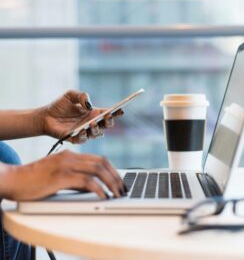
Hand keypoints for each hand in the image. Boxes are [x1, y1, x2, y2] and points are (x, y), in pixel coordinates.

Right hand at [2, 150, 126, 200]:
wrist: (12, 179)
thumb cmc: (34, 180)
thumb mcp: (58, 176)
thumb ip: (76, 178)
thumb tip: (93, 187)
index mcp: (71, 155)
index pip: (99, 159)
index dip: (113, 170)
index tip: (119, 181)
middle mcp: (70, 157)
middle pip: (102, 163)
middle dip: (116, 177)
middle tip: (122, 189)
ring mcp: (65, 165)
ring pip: (97, 170)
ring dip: (111, 183)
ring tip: (117, 194)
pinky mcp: (60, 176)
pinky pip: (86, 181)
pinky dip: (98, 189)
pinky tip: (103, 196)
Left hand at [41, 90, 122, 143]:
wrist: (45, 116)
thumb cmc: (59, 106)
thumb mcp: (71, 95)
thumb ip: (82, 96)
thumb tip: (89, 105)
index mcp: (93, 113)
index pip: (108, 113)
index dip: (116, 112)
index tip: (120, 110)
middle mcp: (91, 123)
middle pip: (106, 125)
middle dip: (109, 121)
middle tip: (108, 116)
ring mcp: (84, 132)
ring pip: (96, 133)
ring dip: (96, 129)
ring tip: (93, 123)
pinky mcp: (75, 139)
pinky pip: (83, 140)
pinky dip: (84, 136)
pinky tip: (82, 130)